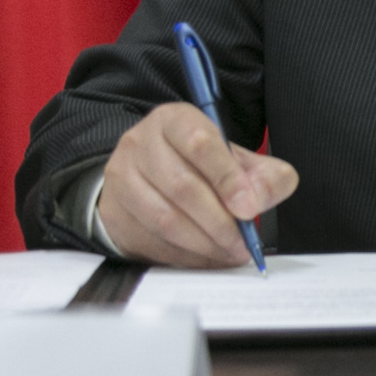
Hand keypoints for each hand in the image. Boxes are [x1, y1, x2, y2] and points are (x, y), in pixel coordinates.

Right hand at [99, 102, 297, 267]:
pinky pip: (150, 240)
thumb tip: (258, 199)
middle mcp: (140, 143)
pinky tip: (206, 256)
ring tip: (229, 251)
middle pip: (182, 186)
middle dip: (219, 221)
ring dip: (203, 242)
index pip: (200, 143)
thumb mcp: (238, 160)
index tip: (248, 208)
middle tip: (243, 242)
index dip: (228, 179)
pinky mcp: (112, 211)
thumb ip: (264, 175)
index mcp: (175, 120)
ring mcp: (121, 177)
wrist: (150, 176)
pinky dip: (184, 255)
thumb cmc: (201, 165)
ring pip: (163, 218)